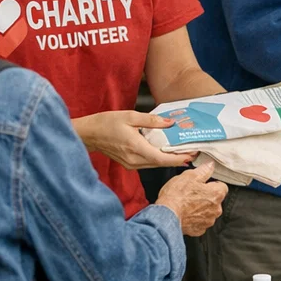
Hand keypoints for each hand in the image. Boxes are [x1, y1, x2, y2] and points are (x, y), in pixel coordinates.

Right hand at [73, 110, 197, 170]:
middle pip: (161, 163)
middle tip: (193, 152)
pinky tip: (166, 151)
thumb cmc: (106, 123)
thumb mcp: (129, 116)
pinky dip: (159, 158)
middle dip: (178, 159)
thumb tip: (170, 123)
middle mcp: (134, 160)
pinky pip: (148, 163)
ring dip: (169, 159)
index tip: (191, 155)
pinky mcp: (129, 164)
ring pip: (155, 164)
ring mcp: (130, 164)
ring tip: (183, 152)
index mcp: (135, 148)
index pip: (161, 158)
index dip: (178, 158)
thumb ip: (151, 120)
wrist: (87, 134)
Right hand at [155, 163, 227, 236]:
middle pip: (215, 200)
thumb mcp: (189, 176)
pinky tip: (185, 214)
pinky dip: (194, 219)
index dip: (211, 184)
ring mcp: (208, 221)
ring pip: (208, 212)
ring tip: (187, 205)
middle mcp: (216, 209)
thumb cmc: (177, 196)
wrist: (166, 215)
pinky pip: (200, 222)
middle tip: (192, 194)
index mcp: (216, 194)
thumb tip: (210, 166)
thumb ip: (203, 171)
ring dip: (201, 209)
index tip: (203, 185)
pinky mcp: (199, 230)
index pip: (222, 187)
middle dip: (206, 197)